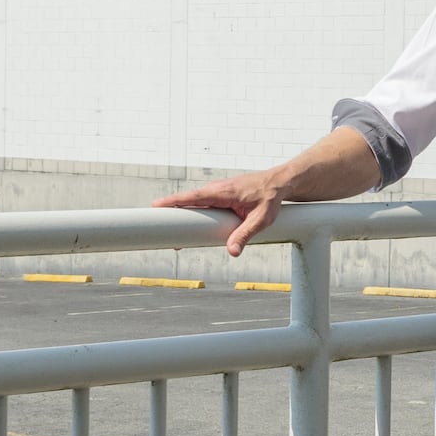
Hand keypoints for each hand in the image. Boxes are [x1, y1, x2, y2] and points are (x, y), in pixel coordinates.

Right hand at [154, 170, 284, 256]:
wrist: (279, 183)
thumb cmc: (270, 198)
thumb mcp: (261, 220)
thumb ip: (245, 235)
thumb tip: (232, 252)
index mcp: (222, 193)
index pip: (193, 197)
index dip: (173, 202)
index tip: (156, 206)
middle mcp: (216, 189)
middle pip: (188, 202)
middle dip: (173, 214)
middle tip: (163, 234)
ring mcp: (217, 191)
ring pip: (195, 203)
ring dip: (183, 214)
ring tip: (176, 237)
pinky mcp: (221, 195)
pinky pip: (202, 203)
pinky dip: (193, 211)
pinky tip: (191, 225)